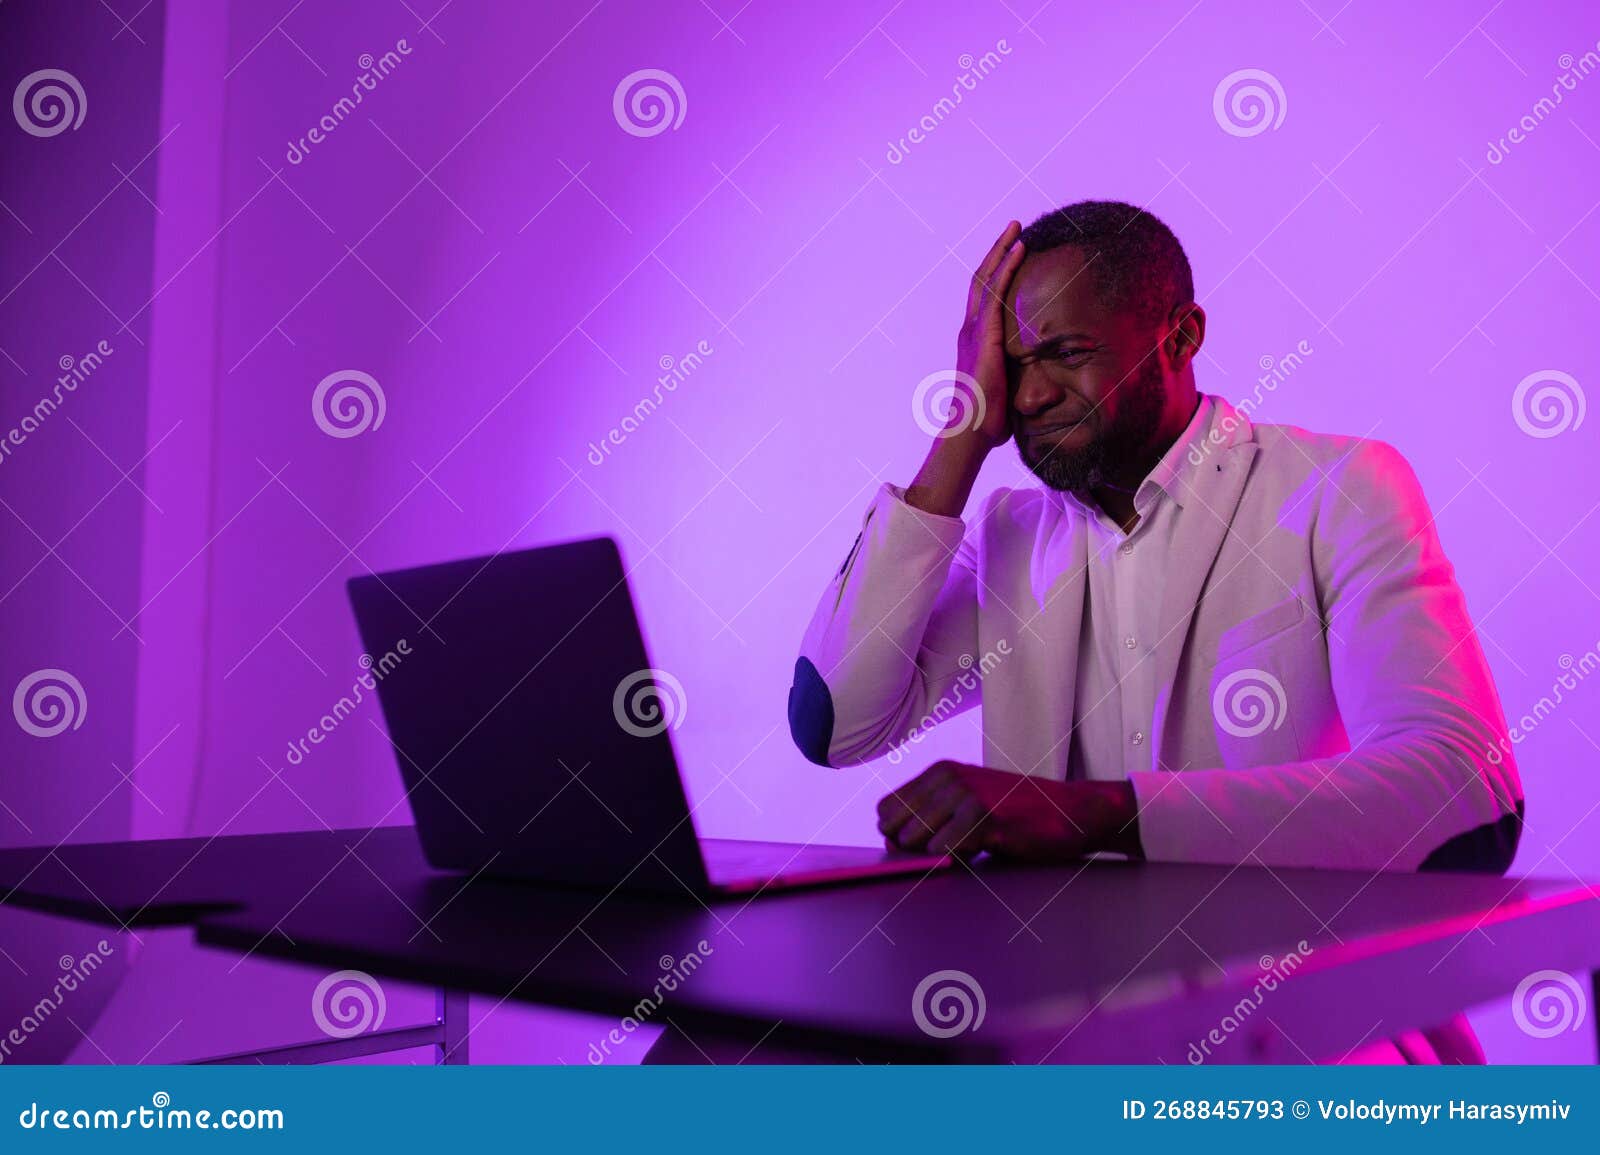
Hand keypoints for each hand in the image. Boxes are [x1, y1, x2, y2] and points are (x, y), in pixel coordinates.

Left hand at [876, 760, 1141, 860]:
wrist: (1072, 811)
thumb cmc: (1018, 814)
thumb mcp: (968, 803)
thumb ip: (932, 815)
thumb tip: (891, 842)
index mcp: (939, 772)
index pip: (885, 810)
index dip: (895, 835)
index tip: (920, 848)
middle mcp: (947, 778)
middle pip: (896, 828)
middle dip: (911, 850)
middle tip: (947, 852)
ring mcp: (965, 795)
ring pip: (916, 840)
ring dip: (934, 856)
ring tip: (968, 849)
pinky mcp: (986, 818)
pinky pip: (945, 850)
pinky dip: (955, 861)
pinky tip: (980, 852)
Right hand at [903, 223, 1026, 517]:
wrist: (972, 431)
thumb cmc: (988, 421)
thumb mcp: (1008, 393)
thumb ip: (1020, 382)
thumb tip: (1047, 392)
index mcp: (974, 341)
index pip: (983, 299)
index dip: (995, 274)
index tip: (1009, 253)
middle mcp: (970, 330)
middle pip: (981, 280)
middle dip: (997, 252)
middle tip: (1013, 228)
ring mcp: (975, 330)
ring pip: (987, 278)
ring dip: (1002, 250)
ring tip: (1017, 228)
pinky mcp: (985, 334)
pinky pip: (996, 292)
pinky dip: (1007, 267)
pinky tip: (1019, 249)